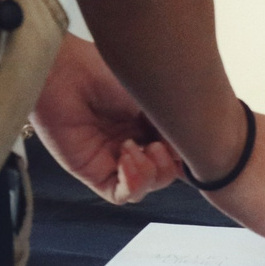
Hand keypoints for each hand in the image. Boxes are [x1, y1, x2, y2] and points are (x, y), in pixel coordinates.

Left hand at [30, 38, 183, 203]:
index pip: (177, 151)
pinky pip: (123, 195)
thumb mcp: (154, 97)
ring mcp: (114, 159)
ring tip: (141, 146)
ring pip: (148, 186)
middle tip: (162, 143)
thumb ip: (175, 126)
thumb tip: (196, 151)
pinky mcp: (94, 173)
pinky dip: (133, 183)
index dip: (189, 155)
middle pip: (166, 172)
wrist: (68, 72)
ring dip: (153, 172)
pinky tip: (127, 159)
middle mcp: (134, 141)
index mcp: (149, 121)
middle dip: (171, 163)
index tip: (196, 148)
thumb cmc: (103, 71)